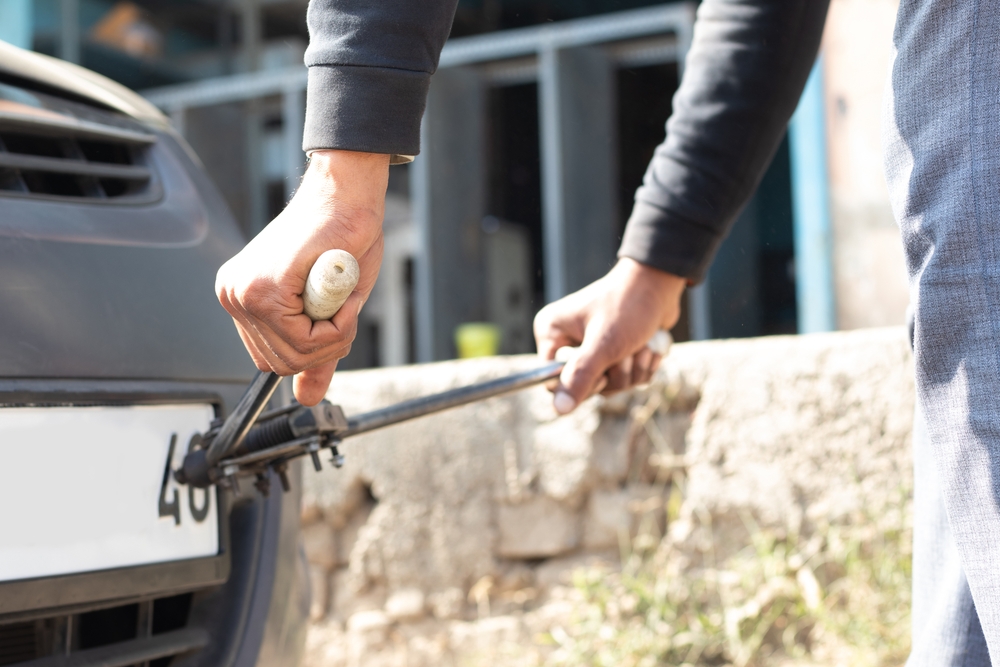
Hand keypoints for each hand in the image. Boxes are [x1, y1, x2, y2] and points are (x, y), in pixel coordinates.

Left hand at [216, 150, 389, 405]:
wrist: (345, 195)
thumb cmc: (340, 238)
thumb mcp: (328, 307)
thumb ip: (314, 353)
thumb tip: (307, 399)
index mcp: (241, 297)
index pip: (270, 359)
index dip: (312, 351)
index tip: (332, 320)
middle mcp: (234, 295)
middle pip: (281, 363)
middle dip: (324, 347)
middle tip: (342, 312)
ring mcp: (245, 292)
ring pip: (296, 354)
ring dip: (334, 336)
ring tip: (342, 299)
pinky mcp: (266, 287)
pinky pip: (308, 338)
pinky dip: (338, 325)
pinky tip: (340, 294)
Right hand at [533, 258, 686, 413]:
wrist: (660, 284)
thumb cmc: (628, 306)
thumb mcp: (604, 345)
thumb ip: (580, 377)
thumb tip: (559, 409)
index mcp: (552, 333)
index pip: (553, 381)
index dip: (582, 383)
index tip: (603, 371)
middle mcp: (566, 340)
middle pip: (585, 386)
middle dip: (616, 374)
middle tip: (628, 351)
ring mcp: (590, 347)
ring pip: (610, 385)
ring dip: (633, 370)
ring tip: (642, 345)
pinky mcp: (613, 351)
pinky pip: (626, 378)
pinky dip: (642, 367)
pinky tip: (648, 346)